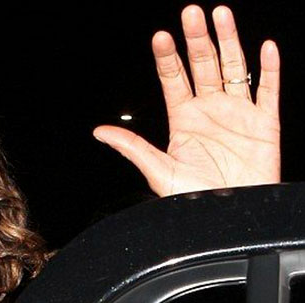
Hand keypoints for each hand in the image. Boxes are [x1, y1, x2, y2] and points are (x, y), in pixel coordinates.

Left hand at [93, 5, 279, 195]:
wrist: (228, 217)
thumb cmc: (193, 199)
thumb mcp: (159, 171)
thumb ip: (132, 147)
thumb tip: (100, 132)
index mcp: (184, 119)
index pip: (173, 80)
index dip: (167, 58)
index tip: (160, 37)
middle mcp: (210, 110)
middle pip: (203, 65)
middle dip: (197, 39)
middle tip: (191, 12)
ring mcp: (237, 113)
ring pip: (234, 68)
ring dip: (229, 41)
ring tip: (221, 14)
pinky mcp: (263, 123)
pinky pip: (269, 90)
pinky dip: (269, 69)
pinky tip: (265, 48)